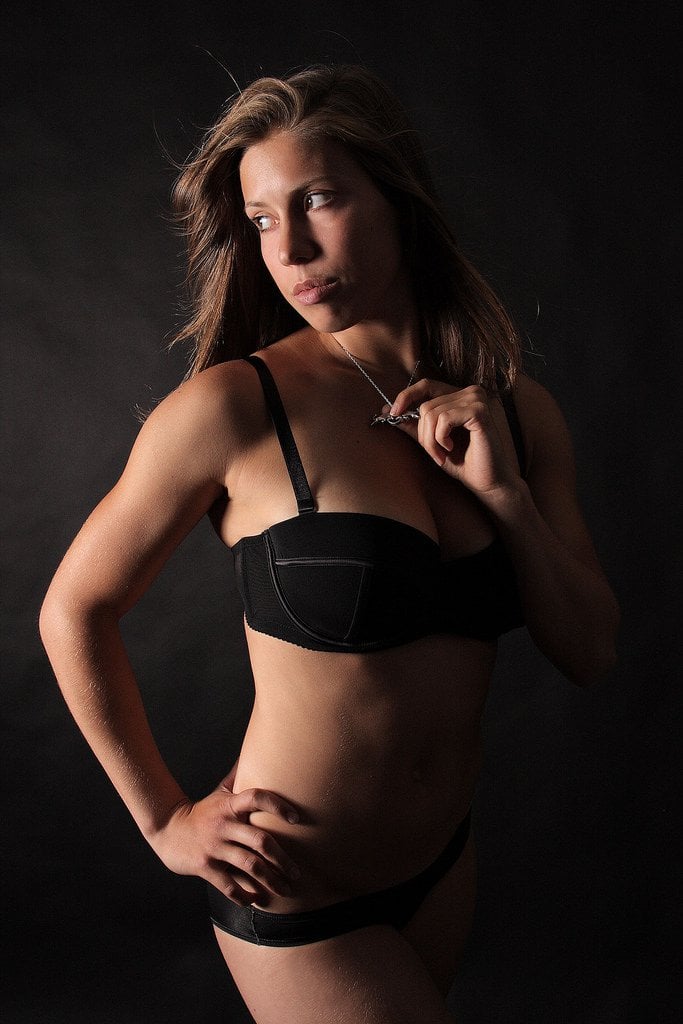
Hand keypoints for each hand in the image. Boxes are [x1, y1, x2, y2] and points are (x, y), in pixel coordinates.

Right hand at [150, 768, 300, 905]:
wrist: (167, 829)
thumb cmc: (203, 810)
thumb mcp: (220, 791)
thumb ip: (239, 776)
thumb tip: (257, 746)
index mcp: (230, 805)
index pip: (257, 797)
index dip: (278, 805)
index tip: (297, 819)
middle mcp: (224, 825)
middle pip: (261, 840)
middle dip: (283, 860)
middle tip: (297, 873)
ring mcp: (215, 847)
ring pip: (249, 866)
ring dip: (271, 880)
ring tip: (285, 890)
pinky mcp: (205, 866)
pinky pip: (228, 885)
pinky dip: (244, 895)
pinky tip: (257, 900)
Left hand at [386, 379, 519, 495]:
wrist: (486, 481)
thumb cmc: (462, 462)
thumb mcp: (431, 440)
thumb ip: (412, 424)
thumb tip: (386, 410)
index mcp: (459, 395)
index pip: (426, 384)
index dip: (406, 396)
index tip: (392, 413)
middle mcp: (469, 392)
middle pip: (426, 404)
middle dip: (423, 434)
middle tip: (434, 453)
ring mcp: (476, 399)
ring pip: (431, 413)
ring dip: (431, 440)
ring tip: (442, 454)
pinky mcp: (479, 411)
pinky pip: (444, 419)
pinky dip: (441, 438)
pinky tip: (451, 448)